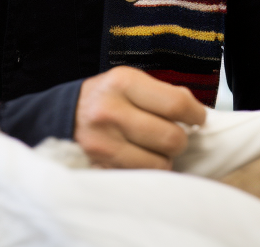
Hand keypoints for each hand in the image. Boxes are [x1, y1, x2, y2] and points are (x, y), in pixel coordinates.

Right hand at [73, 66, 206, 169]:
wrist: (61, 116)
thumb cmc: (106, 98)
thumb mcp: (130, 82)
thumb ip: (162, 94)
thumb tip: (197, 113)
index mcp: (124, 83)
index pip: (176, 105)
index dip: (196, 115)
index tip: (198, 119)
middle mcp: (110, 112)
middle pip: (171, 138)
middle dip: (180, 141)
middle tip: (173, 137)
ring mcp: (101, 143)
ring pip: (158, 164)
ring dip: (163, 159)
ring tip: (154, 149)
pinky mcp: (97, 167)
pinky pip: (139, 177)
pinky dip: (145, 171)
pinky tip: (139, 158)